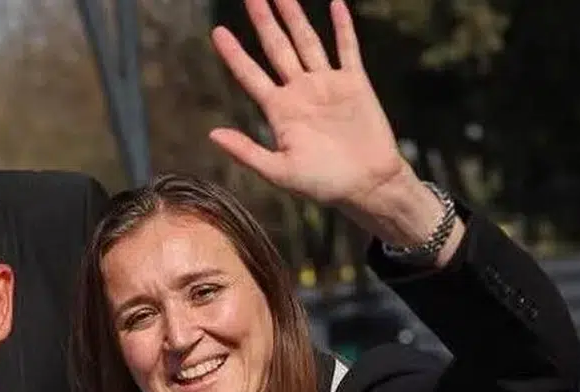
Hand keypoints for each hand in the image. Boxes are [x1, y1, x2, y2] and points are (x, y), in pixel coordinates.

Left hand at [209, 0, 407, 206]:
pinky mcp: (355, 83)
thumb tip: (212, 135)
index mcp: (279, 111)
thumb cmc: (322, 183)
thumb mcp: (279, 171)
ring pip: (307, 42)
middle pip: (277, 49)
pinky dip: (342, 27)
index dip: (234, 54)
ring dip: (295, 17)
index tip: (217, 32)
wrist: (367, 185)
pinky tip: (335, 4)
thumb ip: (247, 151)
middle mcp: (300, 92)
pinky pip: (347, 49)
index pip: (250, 75)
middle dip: (263, 22)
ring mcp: (327, 85)